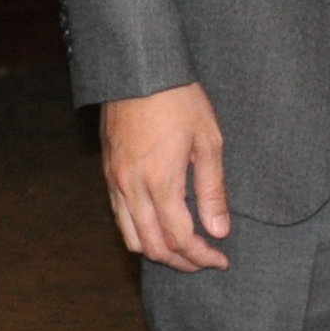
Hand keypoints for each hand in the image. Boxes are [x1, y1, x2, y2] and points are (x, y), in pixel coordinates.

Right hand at [102, 82, 232, 271]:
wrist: (139, 69)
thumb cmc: (179, 99)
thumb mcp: (208, 140)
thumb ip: (212, 190)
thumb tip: (218, 230)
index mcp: (160, 181)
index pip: (180, 238)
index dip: (202, 256)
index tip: (221, 259)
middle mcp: (132, 187)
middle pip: (153, 247)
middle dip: (181, 262)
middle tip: (205, 261)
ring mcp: (115, 181)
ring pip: (132, 237)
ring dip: (158, 251)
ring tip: (184, 250)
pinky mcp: (108, 173)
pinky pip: (120, 217)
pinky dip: (140, 233)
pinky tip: (160, 226)